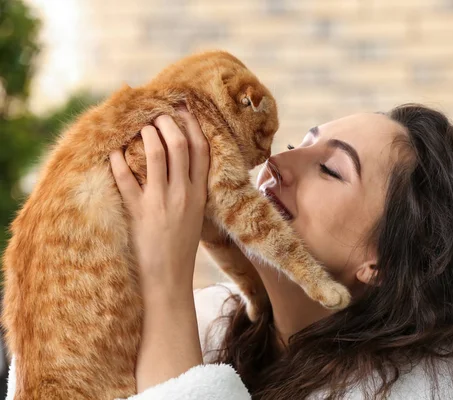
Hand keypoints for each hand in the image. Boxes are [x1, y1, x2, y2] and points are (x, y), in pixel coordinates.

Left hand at [109, 108, 208, 391]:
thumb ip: (190, 190)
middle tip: (156, 115)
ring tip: (139, 127)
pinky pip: (126, 179)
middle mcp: (183, 194)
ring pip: (155, 155)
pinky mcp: (139, 213)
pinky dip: (118, 160)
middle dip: (167, 123)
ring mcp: (161, 202)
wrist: (169, 281)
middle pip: (179, 145)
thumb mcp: (195, 215)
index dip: (192, 125)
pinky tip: (113, 151)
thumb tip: (178, 163)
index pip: (200, 150)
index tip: (183, 108)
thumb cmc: (181, 248)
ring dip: (146, 135)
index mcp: (199, 194)